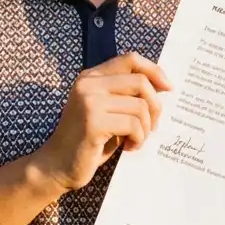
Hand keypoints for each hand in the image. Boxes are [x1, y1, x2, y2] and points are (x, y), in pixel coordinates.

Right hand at [30, 52, 172, 191]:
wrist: (57, 166)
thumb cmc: (88, 141)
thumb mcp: (107, 111)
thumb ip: (126, 95)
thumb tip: (163, 87)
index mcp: (91, 77)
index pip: (131, 59)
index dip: (155, 70)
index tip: (168, 88)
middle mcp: (88, 84)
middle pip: (141, 82)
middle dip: (155, 107)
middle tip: (152, 127)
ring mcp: (89, 101)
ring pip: (140, 106)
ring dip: (146, 128)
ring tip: (136, 140)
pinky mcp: (93, 122)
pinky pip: (133, 125)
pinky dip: (138, 139)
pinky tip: (128, 147)